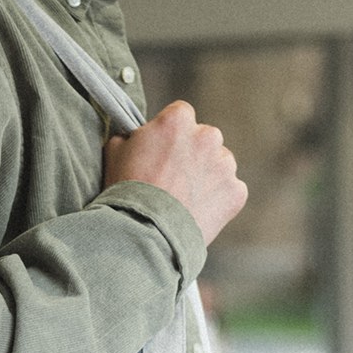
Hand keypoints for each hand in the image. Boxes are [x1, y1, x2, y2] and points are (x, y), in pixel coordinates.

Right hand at [103, 101, 247, 245]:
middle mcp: (208, 135)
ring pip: (220, 165)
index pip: (180, 116)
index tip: (162, 154)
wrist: (144, 236)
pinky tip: (197, 214)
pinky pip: (230, 192)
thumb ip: (131, 136)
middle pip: (204, 139)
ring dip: (207, 177)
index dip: (170, 137)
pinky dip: (218, 202)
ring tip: (184, 201)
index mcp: (178, 119)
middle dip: (192, 155)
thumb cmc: (126, 194)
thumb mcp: (116, 153)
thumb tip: (135, 136)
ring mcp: (225, 164)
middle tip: (172, 181)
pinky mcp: (236, 192)